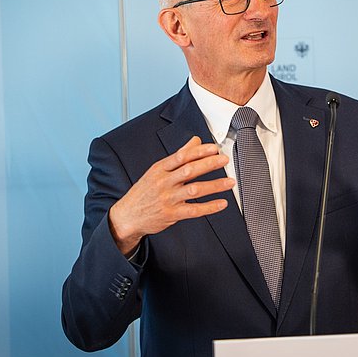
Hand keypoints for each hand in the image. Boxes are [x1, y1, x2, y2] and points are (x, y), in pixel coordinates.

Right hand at [108, 136, 233, 254]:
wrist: (127, 215)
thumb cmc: (144, 191)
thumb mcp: (157, 171)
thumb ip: (178, 156)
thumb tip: (195, 140)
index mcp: (160, 169)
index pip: (181, 156)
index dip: (199, 151)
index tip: (214, 148)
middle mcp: (163, 182)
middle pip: (189, 170)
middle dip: (208, 164)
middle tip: (224, 160)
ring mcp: (167, 199)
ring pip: (194, 189)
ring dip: (214, 185)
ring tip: (230, 182)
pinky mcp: (171, 214)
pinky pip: (194, 210)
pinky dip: (209, 207)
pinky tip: (222, 203)